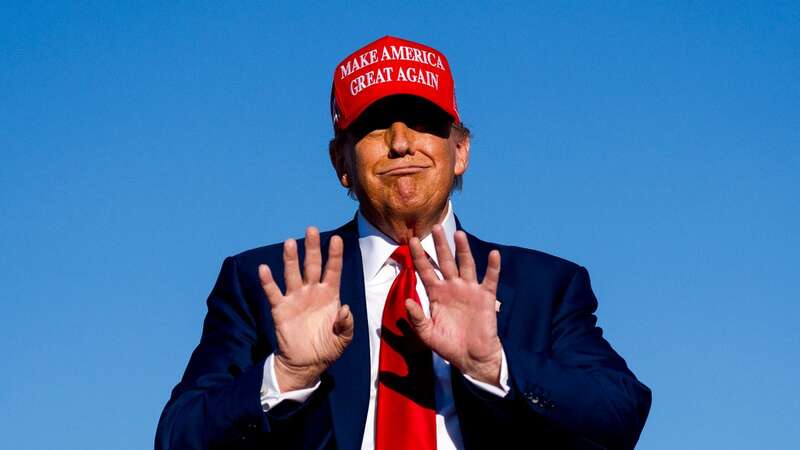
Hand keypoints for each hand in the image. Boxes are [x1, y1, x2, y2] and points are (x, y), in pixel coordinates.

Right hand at [258, 226, 353, 390]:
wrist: (306, 364)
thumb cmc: (328, 348)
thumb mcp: (344, 339)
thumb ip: (346, 324)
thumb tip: (345, 309)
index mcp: (330, 295)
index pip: (333, 270)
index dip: (335, 255)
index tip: (336, 239)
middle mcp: (312, 292)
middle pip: (312, 265)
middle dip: (312, 248)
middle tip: (311, 230)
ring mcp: (295, 298)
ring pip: (293, 274)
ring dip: (291, 259)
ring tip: (289, 242)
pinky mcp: (280, 309)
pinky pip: (273, 293)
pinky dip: (268, 281)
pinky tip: (264, 269)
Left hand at [406, 225, 502, 386]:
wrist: (471, 357)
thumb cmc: (448, 345)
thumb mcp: (427, 334)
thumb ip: (416, 318)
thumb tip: (407, 301)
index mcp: (436, 294)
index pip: (426, 270)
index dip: (419, 256)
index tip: (412, 240)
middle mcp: (452, 287)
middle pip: (445, 261)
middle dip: (440, 244)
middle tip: (434, 227)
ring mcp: (469, 290)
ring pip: (465, 265)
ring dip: (463, 250)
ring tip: (458, 234)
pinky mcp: (485, 297)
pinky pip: (490, 279)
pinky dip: (493, 267)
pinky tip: (494, 254)